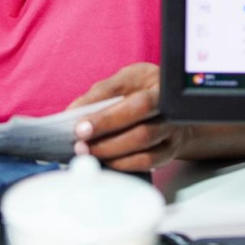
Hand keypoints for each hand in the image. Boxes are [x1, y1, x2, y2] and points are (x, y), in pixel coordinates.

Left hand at [67, 62, 193, 170]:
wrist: (171, 109)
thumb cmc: (143, 90)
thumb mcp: (125, 81)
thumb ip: (100, 93)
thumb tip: (73, 112)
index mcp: (157, 86)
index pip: (133, 101)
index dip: (106, 116)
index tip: (80, 127)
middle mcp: (170, 109)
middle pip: (141, 128)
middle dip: (105, 137)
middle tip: (80, 143)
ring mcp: (172, 131)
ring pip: (142, 145)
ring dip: (110, 151)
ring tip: (87, 151)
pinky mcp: (169, 151)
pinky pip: (147, 162)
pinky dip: (122, 163)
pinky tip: (105, 159)